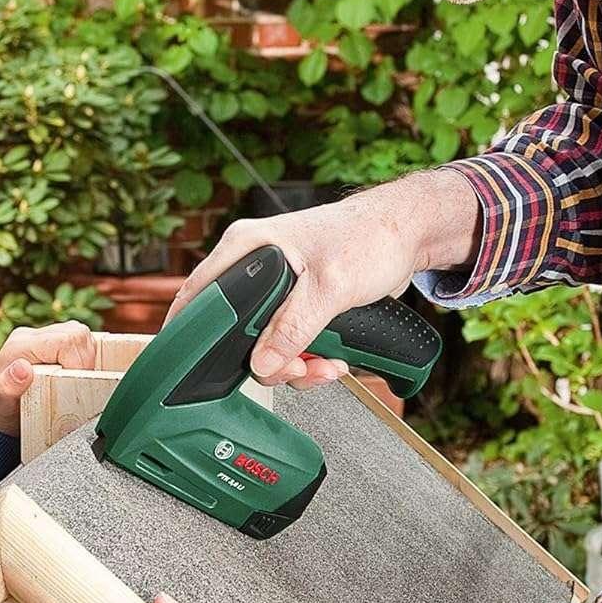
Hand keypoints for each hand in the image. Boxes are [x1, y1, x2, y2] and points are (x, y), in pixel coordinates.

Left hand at [0, 319, 98, 435]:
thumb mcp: (0, 405)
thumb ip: (8, 388)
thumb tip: (22, 368)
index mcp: (21, 345)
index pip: (67, 341)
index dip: (79, 363)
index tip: (75, 386)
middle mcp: (31, 335)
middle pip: (77, 334)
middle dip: (85, 360)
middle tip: (78, 385)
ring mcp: (42, 336)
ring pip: (80, 335)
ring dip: (86, 358)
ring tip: (76, 381)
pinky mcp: (51, 342)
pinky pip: (79, 341)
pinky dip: (84, 357)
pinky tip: (76, 374)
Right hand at [164, 172, 479, 383]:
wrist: (408, 235)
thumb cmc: (370, 238)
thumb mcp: (330, 286)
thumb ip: (293, 326)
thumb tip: (262, 362)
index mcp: (248, 247)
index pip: (202, 292)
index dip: (194, 330)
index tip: (202, 364)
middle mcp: (255, 266)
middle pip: (237, 331)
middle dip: (269, 359)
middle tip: (297, 367)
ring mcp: (277, 289)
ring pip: (265, 344)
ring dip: (295, 366)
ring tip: (327, 366)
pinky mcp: (297, 305)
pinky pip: (289, 343)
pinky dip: (308, 359)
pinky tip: (332, 360)